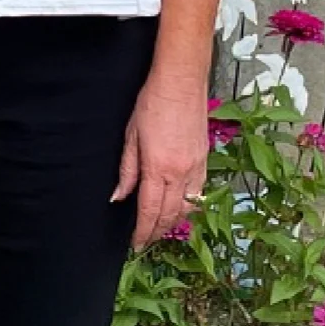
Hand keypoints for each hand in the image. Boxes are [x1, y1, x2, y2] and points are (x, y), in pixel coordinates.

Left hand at [111, 79, 209, 246]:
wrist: (181, 82)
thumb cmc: (152, 103)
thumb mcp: (131, 136)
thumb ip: (127, 170)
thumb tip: (119, 196)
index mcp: (159, 168)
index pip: (150, 211)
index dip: (143, 231)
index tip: (136, 244)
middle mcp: (181, 173)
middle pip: (171, 215)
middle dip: (158, 232)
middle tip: (146, 241)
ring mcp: (196, 167)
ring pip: (188, 208)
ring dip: (175, 223)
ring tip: (161, 229)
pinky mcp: (205, 159)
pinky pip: (199, 192)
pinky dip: (190, 206)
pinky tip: (181, 209)